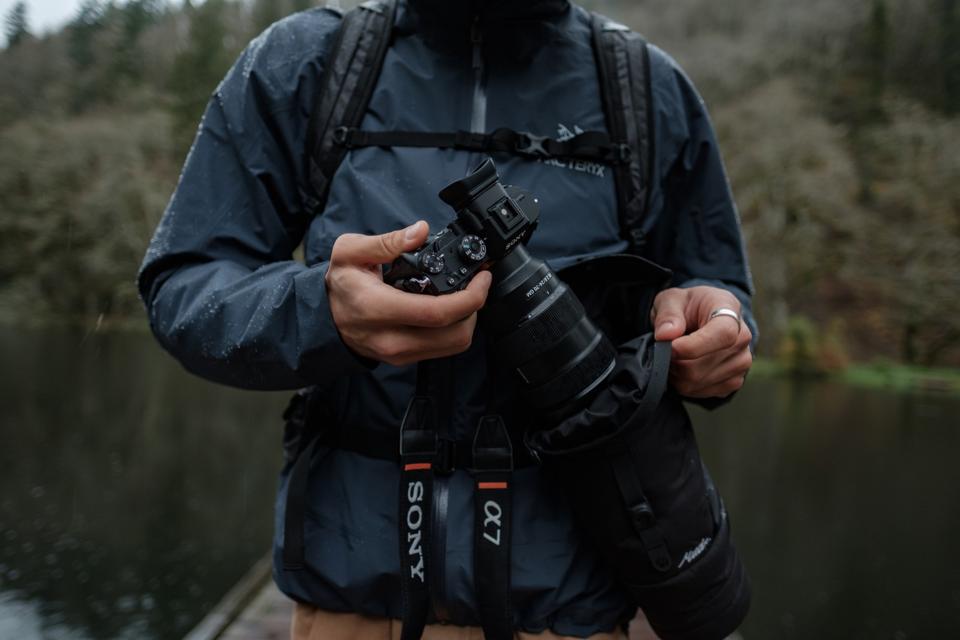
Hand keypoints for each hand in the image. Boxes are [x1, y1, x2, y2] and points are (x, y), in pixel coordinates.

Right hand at [326, 221, 491, 365]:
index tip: (482, 277)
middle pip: (454, 335)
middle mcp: (390, 338)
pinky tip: (451, 309)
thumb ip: (386, 241)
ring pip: (453, 346)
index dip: (470, 296)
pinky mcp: (404, 360)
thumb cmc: (340, 283)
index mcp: (377, 308)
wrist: (323, 317)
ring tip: (466, 295)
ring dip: (468, 320)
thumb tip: (420, 231)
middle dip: (475, 307)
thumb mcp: (351, 252)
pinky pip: (443, 350)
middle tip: (478, 284)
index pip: (436, 313)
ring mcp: (398, 354)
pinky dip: (455, 329)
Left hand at [650, 286, 752, 398]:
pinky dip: (684, 384)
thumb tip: (665, 335)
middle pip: (702, 366)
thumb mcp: (672, 299)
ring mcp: (741, 363)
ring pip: (697, 382)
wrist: (702, 317)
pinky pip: (701, 393)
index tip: (671, 348)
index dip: (694, 347)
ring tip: (674, 356)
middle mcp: (742, 339)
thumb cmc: (687, 306)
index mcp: (730, 310)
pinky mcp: (734, 382)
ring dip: (676, 374)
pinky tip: (683, 367)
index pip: (723, 334)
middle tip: (664, 350)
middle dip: (674, 362)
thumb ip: (668, 314)